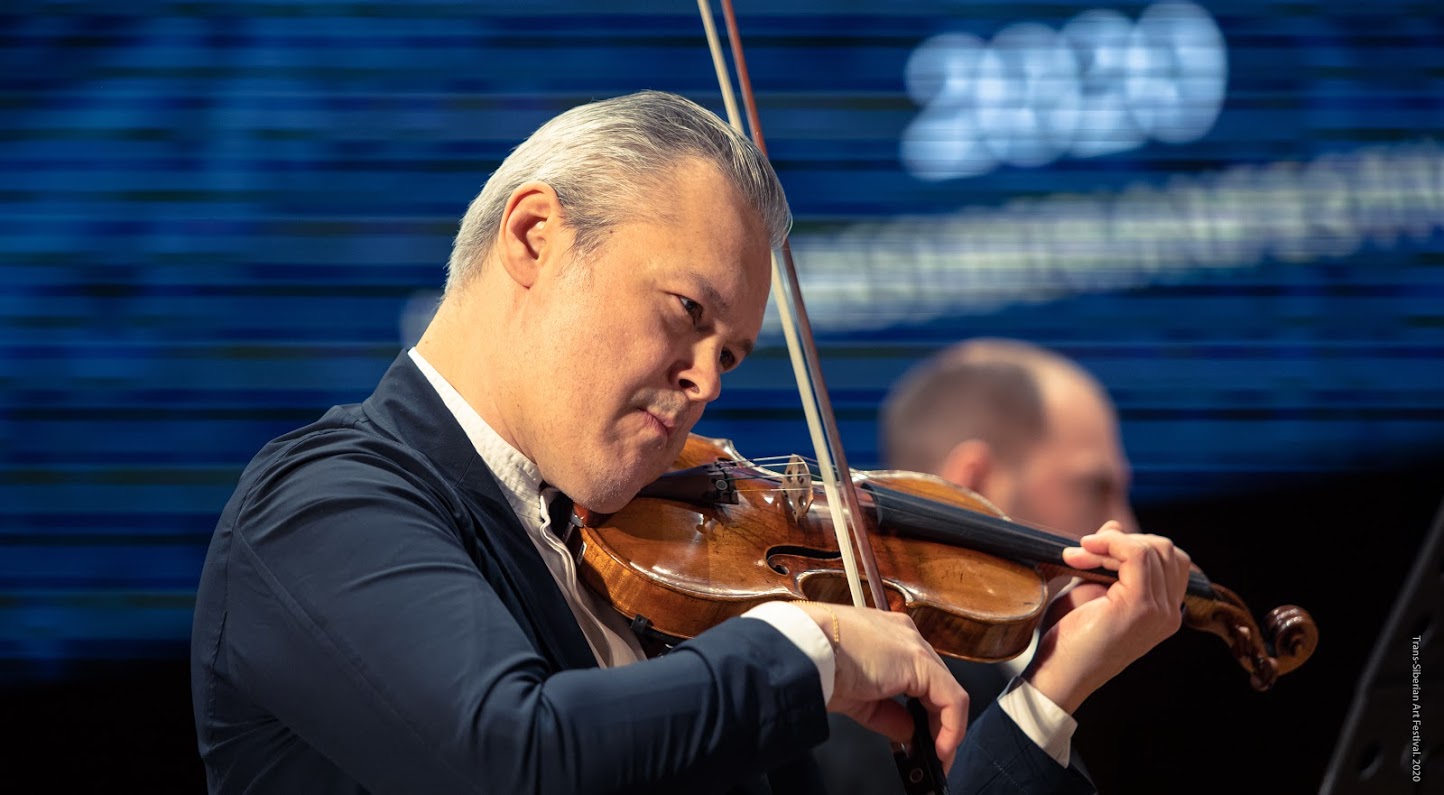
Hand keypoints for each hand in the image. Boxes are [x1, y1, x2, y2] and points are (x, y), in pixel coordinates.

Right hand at [793, 603, 967, 771]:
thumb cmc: (815, 662)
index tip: (920, 737)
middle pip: (935, 684)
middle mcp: (905, 635)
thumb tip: (908, 732)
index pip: (916, 677)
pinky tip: (941, 748)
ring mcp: (914, 646)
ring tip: (939, 755)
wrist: (804, 647)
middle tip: (934, 752)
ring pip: (947, 690)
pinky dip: (952, 727)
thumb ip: (888, 714)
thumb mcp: (857, 698)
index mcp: (886, 637)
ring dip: (947, 728)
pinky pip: (951, 698)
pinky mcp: (920, 662)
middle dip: (938, 722)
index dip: (923, 711)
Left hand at [1025, 520, 1191, 712]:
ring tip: (1075, 557)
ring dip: (1108, 544)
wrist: (1057, 674)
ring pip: (1150, 548)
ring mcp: (1160, 612)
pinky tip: (1083, 552)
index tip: (1089, 549)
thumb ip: (1107, 559)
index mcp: (1164, 610)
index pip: (1169, 558)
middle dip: (1120, 542)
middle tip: (1079, 552)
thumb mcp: (1090, 588)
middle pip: (1164, 549)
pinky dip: (1110, 544)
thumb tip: (1116, 525)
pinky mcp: (1141, 608)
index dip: (1130, 545)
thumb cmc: (1070, 636)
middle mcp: (1170, 613)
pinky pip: (1137, 556)